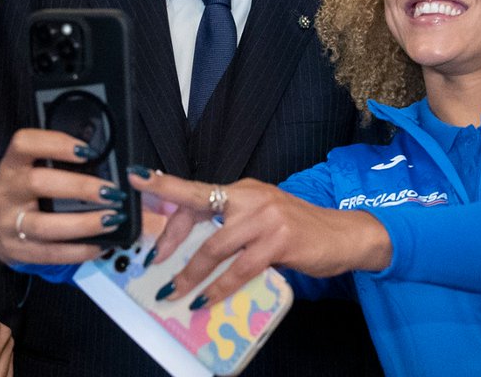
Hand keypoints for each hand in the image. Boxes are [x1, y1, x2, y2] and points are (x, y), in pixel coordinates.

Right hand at [0, 128, 128, 265]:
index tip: (88, 151)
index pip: (25, 143)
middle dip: (80, 187)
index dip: (56, 143)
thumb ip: (59, 162)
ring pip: (46, 226)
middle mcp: (5, 192)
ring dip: (84, 224)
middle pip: (38, 183)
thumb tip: (102, 159)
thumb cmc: (24, 192)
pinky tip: (100, 244)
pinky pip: (50, 253)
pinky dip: (79, 250)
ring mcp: (7, 224)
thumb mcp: (31, 170)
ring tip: (112, 220)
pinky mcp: (16, 251)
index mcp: (11, 165)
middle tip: (112, 192)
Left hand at [128, 169, 390, 306]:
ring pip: (215, 247)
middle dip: (171, 239)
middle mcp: (251, 197)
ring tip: (174, 292)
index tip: (136, 180)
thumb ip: (231, 227)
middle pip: (198, 211)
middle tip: (153, 264)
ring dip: (190, 274)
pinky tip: (206, 300)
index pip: (197, 188)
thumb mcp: (262, 219)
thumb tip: (190, 250)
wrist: (344, 235)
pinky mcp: (279, 241)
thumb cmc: (299, 230)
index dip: (165, 186)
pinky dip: (219, 288)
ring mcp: (266, 218)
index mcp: (243, 189)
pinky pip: (239, 270)